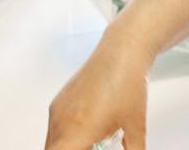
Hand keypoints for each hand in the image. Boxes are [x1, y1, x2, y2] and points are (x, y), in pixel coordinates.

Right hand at [45, 23, 151, 149]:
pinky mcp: (60, 99)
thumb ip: (134, 148)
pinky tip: (87, 130)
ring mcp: (58, 108)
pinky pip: (54, 127)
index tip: (88, 149)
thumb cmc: (128, 81)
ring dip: (67, 145)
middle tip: (94, 146)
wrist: (124, 48)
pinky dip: (65, 135)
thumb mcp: (136, 125)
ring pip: (52, 141)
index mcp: (77, 131)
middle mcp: (61, 121)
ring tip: (91, 141)